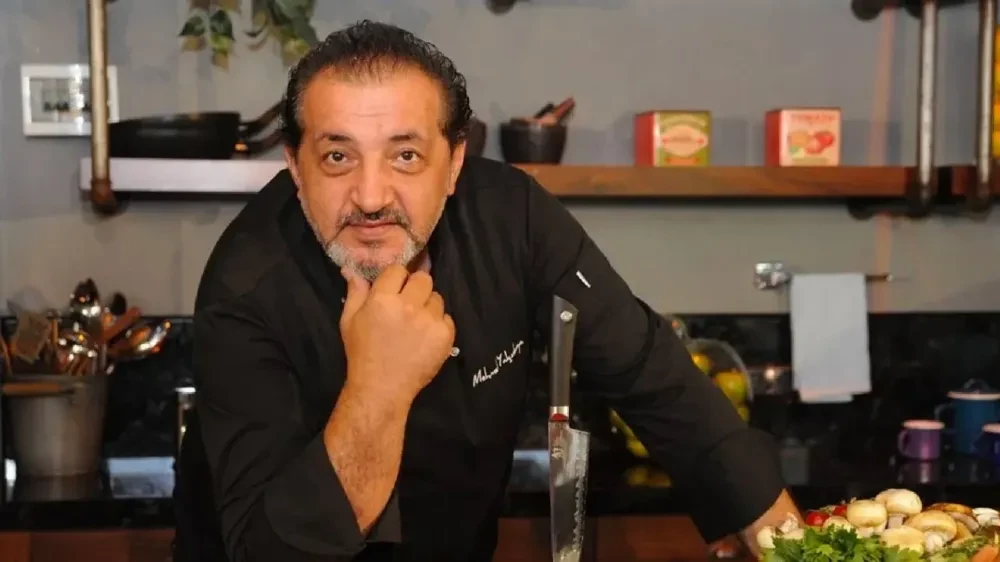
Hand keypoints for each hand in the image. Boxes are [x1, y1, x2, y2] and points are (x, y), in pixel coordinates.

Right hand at [339, 264, 455, 403]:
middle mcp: (408, 306)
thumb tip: (352, 269)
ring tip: (416, 325)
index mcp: (382, 299)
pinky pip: (447, 318)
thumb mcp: (349, 321)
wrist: (382, 387)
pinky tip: (425, 338)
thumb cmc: (362, 353)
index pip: (399, 270)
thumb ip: (355, 292)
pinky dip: (438, 325)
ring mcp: (429, 321)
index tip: (395, 289)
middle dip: (416, 288)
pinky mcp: (445, 335)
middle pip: (423, 279)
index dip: (397, 278)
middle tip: (409, 304)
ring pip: (437, 298)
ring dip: (428, 307)